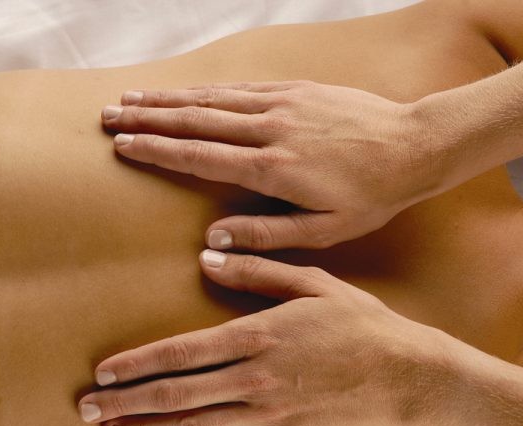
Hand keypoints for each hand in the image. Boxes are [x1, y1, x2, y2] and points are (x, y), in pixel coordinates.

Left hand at [78, 251, 447, 425]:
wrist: (409, 375)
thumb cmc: (363, 326)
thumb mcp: (314, 283)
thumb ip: (258, 273)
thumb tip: (208, 258)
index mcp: (259, 334)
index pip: (182, 352)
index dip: (138, 364)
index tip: (105, 371)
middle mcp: (256, 377)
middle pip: (176, 392)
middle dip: (127, 401)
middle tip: (88, 409)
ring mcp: (269, 413)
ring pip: (193, 425)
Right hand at [101, 81, 429, 250]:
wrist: (414, 146)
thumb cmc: (372, 196)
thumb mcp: (324, 231)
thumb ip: (266, 236)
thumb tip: (212, 241)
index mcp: (273, 169)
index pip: (200, 156)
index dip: (157, 150)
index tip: (122, 145)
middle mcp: (271, 129)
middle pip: (196, 120)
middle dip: (148, 117)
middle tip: (108, 115)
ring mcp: (284, 103)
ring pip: (214, 99)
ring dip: (170, 98)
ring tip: (134, 99)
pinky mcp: (298, 89)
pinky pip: (242, 87)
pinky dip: (208, 89)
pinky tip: (188, 91)